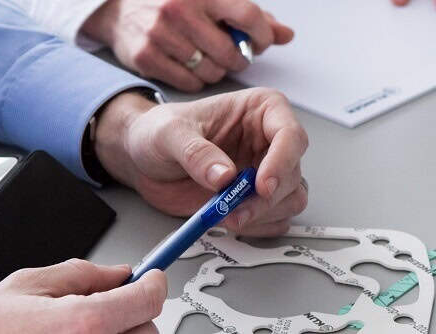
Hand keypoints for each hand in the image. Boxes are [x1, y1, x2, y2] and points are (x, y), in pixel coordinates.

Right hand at [0, 259, 166, 333]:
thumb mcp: (29, 285)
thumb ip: (82, 274)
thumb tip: (119, 272)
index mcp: (82, 323)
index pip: (148, 300)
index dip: (152, 284)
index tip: (151, 279)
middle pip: (148, 331)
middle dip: (131, 315)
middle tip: (103, 308)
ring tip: (81, 331)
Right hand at [82, 0, 295, 91]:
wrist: (120, 6)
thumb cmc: (176, 2)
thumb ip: (252, 16)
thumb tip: (286, 35)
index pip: (246, 16)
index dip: (260, 35)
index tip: (260, 42)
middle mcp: (179, 11)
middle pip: (229, 51)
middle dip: (238, 58)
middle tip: (234, 54)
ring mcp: (160, 35)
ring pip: (211, 71)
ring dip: (217, 70)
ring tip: (209, 58)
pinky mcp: (145, 57)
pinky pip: (188, 83)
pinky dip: (196, 80)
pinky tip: (191, 66)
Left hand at [94, 88, 308, 236]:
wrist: (143, 157)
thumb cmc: (158, 131)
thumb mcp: (169, 133)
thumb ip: (196, 152)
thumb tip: (224, 175)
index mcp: (261, 111)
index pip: (291, 135)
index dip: (282, 162)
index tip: (261, 186)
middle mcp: (270, 141)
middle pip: (292, 173)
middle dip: (267, 198)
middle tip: (235, 210)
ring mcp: (266, 171)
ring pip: (290, 198)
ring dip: (262, 214)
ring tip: (228, 216)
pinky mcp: (257, 198)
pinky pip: (275, 219)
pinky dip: (257, 226)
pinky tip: (232, 220)